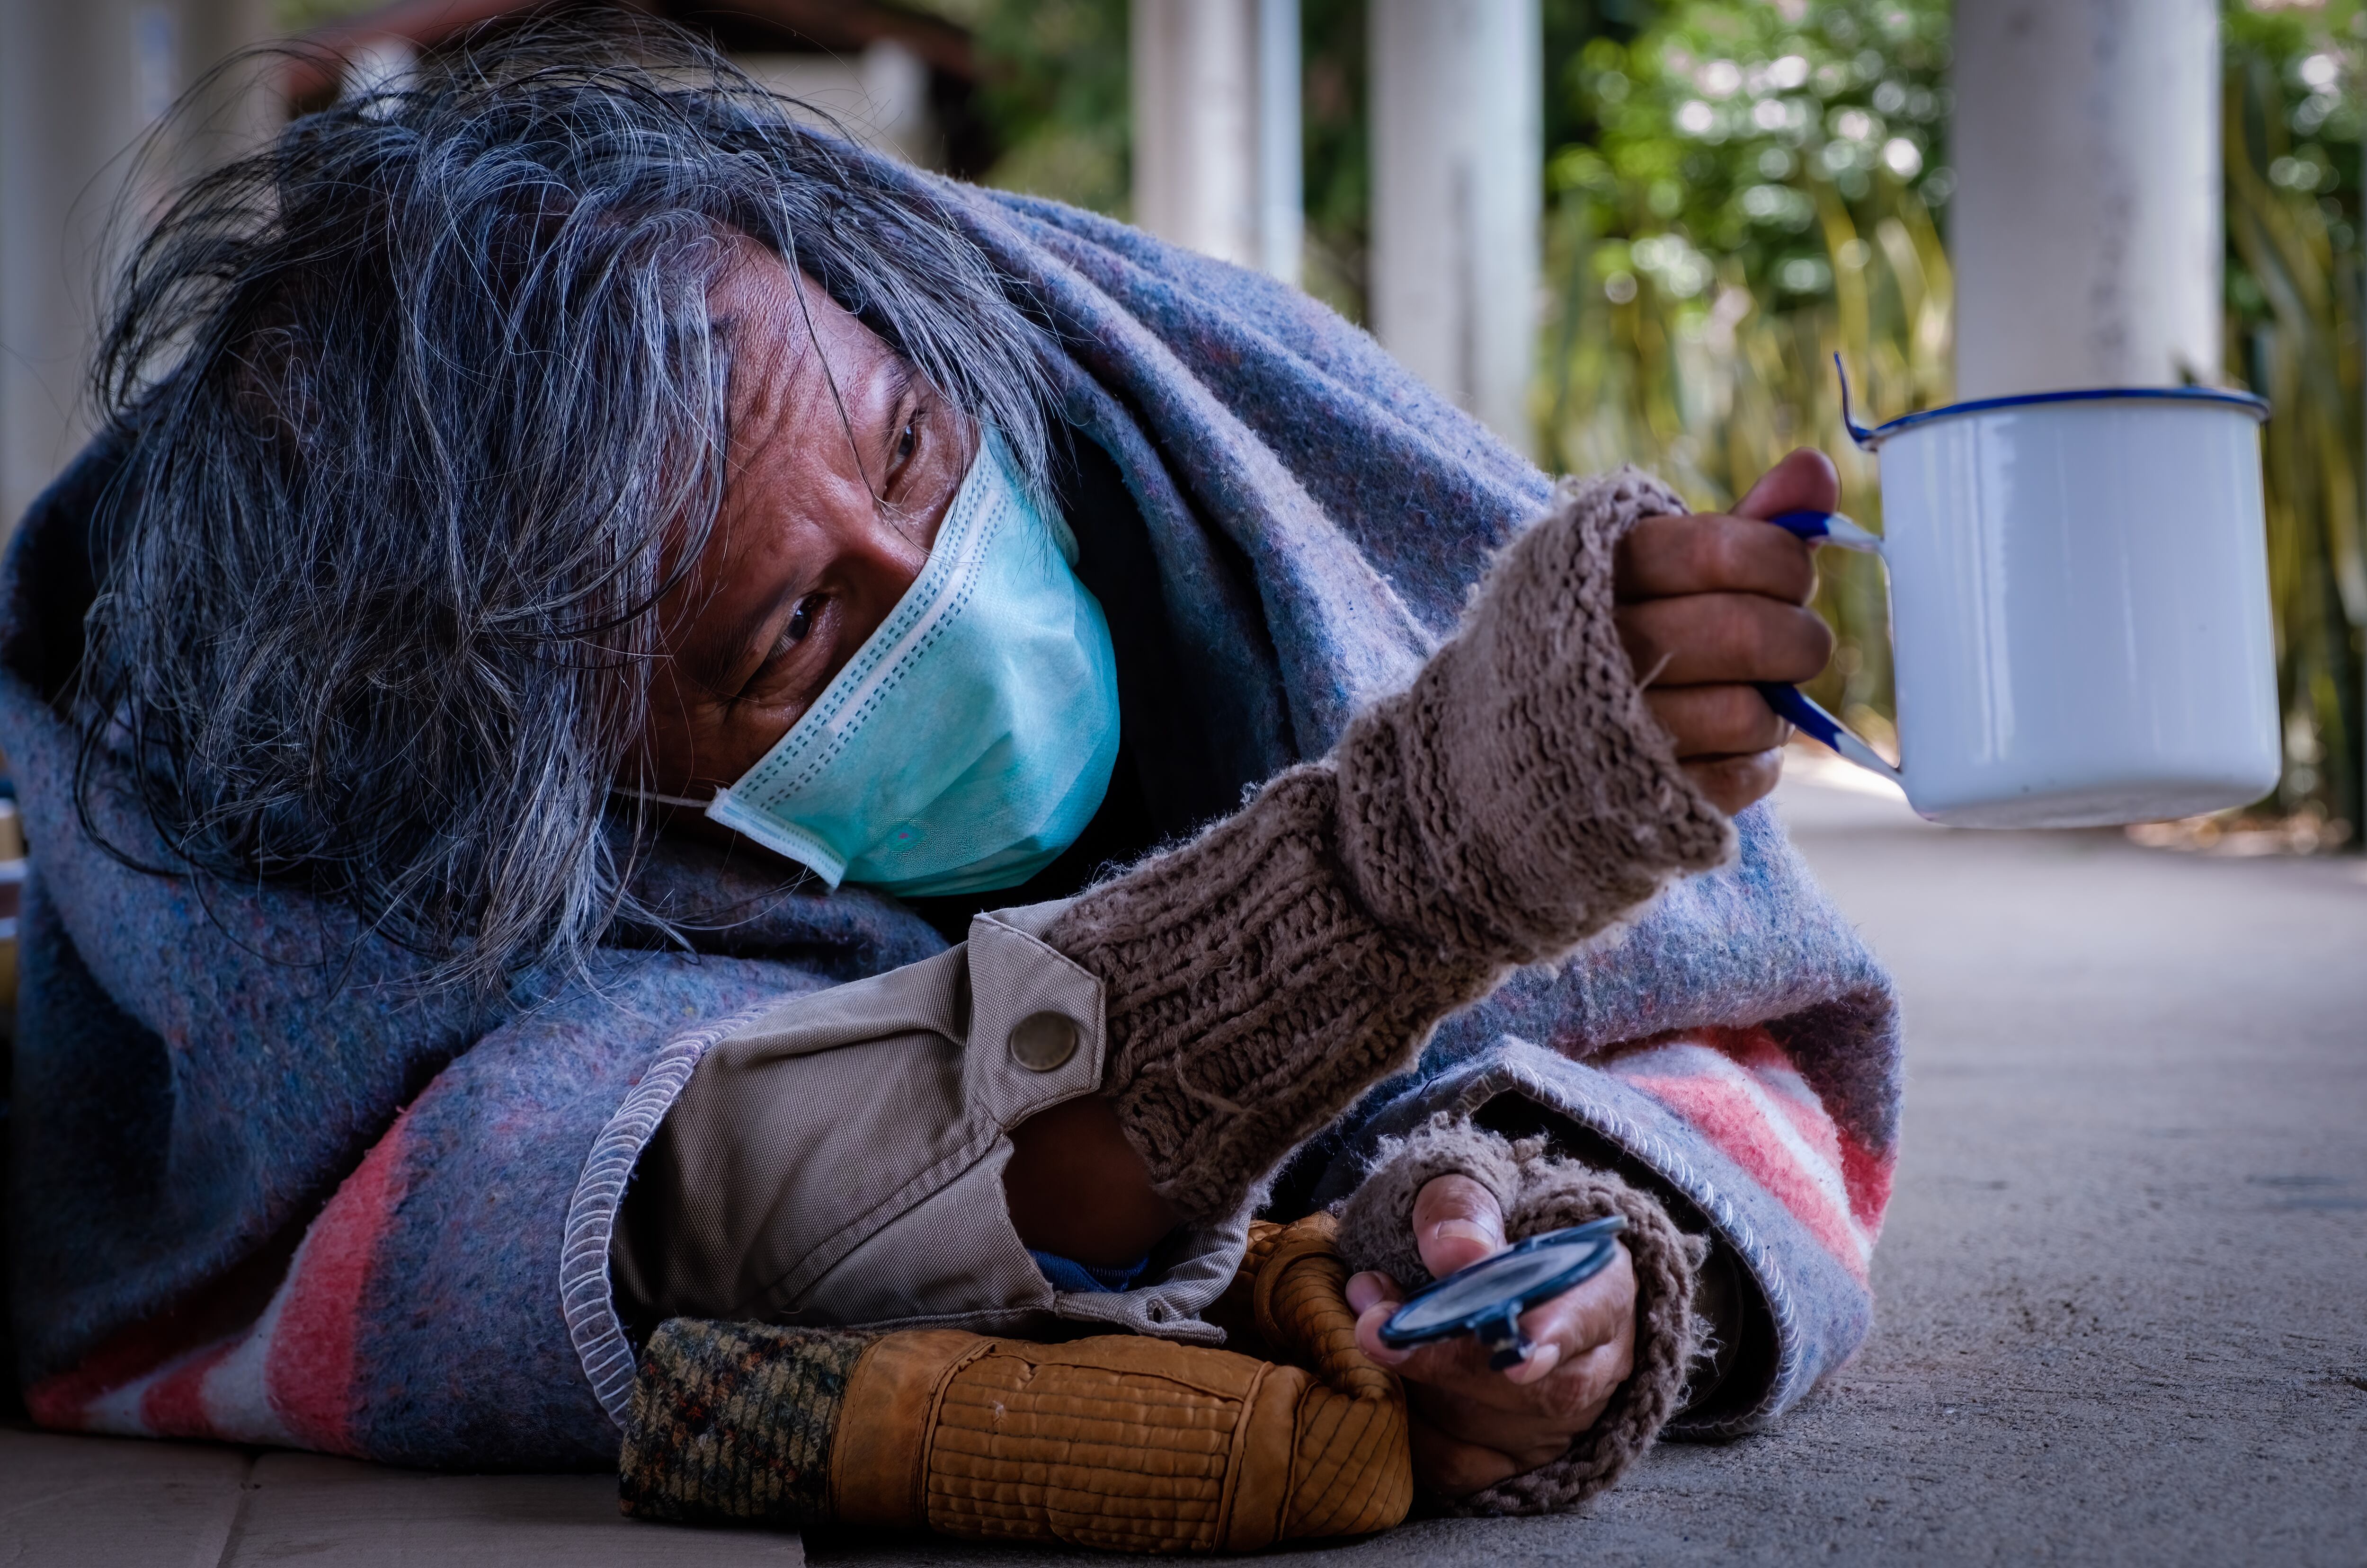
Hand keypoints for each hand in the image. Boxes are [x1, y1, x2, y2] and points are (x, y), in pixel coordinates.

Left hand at [1347, 1174, 1637, 1498]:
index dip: (1555, 1335)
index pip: (1591, 1315)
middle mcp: (1594, 1368)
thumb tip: (1455, 1253)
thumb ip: (1463, 1211)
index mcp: (1602, 1288)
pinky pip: (1457, 1465)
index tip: (1516, 1352)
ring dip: (1417, 1390)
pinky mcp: (1510, 1461)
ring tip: (1367, 1335)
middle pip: (1538, 1388)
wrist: (1482, 1278)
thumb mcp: (1474, 1193)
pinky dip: (1410, 1434)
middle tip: (1375, 1330)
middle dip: (1449, 1362)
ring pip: (1492, 1430)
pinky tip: (1380, 1390)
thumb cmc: (1483, 1232)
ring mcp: (1557, 1425)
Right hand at [1612, 448, 1837, 814]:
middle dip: (1797, 638)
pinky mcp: (1640, 799)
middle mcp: (1596, 648)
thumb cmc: (1601, 636)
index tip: (1788, 576)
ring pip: (1750, 713)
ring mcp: (1613, 730)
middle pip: (1747, 633)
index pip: (1727, 551)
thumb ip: (1740, 522)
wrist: (1497, 748)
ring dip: (1773, 708)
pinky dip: (1753, 761)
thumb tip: (1817, 468)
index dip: (1784, 564)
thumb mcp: (1652, 567)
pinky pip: (1743, 778)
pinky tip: (1724, 745)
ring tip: (1748, 696)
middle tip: (1794, 642)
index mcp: (1597, 569)